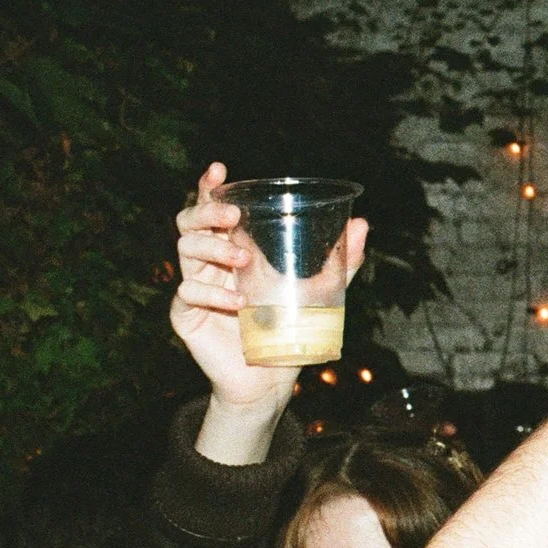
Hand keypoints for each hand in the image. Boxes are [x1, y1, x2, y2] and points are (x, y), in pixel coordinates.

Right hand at [171, 163, 366, 408]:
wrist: (272, 377)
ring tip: (243, 262)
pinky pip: (189, 293)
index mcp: (235, 249)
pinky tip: (238, 303)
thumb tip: (362, 223)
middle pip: (189, 223)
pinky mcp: (185, 314)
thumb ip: (341, 259)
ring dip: (214, 250)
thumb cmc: (292, 328)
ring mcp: (196, 286)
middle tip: (233, 218)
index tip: (219, 169)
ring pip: (185, 250)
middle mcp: (210, 263)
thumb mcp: (322, 290)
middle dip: (206, 212)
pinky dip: (214, 294)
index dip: (210, 187)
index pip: (214, 210)